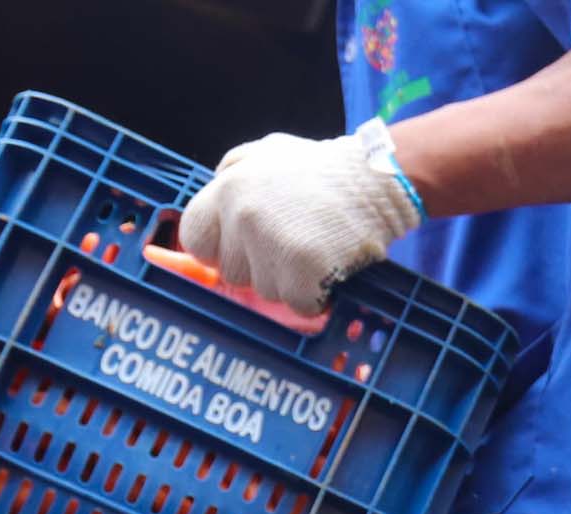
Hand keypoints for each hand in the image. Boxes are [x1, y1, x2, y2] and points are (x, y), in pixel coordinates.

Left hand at [180, 123, 423, 315]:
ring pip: (267, 291)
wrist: (375, 176)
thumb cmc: (323, 168)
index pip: (196, 239)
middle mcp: (243, 216)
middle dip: (260, 267)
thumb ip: (232, 174)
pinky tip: (330, 268)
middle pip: (233, 273)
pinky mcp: (303, 270)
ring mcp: (272, 244)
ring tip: (316, 251)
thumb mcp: (267, 152)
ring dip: (291, 281)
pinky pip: (298, 303)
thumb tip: (214, 210)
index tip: (243, 250)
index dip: (219, 250)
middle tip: (293, 246)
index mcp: (228, 188)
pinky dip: (317, 296)